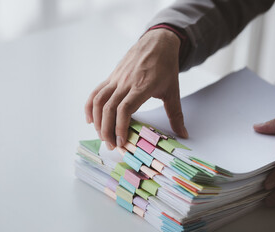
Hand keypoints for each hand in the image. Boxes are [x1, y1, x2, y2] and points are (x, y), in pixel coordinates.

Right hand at [85, 29, 188, 149]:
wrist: (157, 42)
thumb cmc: (166, 67)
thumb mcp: (173, 91)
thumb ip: (176, 115)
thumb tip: (184, 135)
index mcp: (142, 86)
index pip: (124, 109)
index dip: (120, 127)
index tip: (122, 142)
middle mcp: (126, 82)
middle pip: (109, 108)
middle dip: (107, 130)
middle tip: (111, 146)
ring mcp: (116, 78)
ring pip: (98, 100)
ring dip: (97, 120)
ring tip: (102, 136)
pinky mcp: (111, 76)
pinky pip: (96, 92)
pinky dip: (90, 106)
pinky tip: (90, 119)